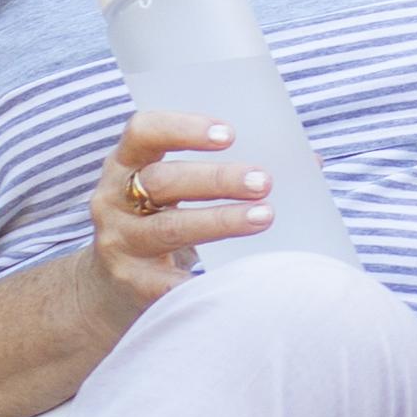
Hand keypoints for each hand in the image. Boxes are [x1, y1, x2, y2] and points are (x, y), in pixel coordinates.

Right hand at [87, 108, 272, 308]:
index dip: (183, 128)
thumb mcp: (176, 191)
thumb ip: (224, 169)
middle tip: (264, 181)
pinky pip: (170, 282)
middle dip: (217, 179)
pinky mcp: (131, 283)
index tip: (229, 134)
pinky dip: (204, 279)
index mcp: (126, 164)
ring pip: (170, 228)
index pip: (143, 131)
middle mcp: (113, 200)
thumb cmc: (161, 221)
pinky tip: (238, 275)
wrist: (108, 287)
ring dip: (221, 221)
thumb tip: (309, 163)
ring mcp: (119, 243)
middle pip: (163, 181)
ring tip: (264, 216)